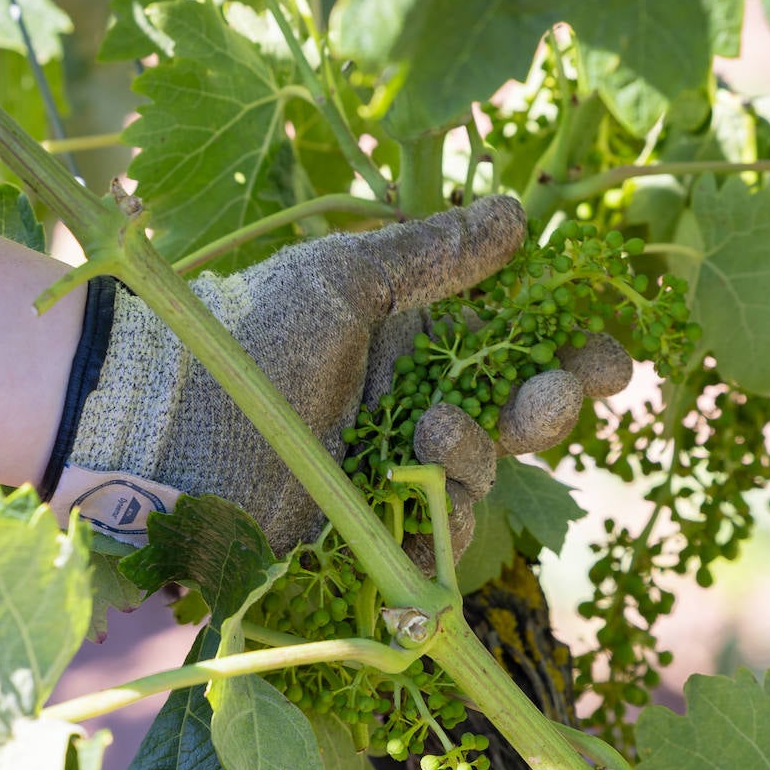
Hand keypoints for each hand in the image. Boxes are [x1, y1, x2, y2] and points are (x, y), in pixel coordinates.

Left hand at [54, 196, 629, 560]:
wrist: (161, 424)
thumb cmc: (250, 338)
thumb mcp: (341, 280)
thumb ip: (430, 256)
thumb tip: (515, 216)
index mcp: (414, 345)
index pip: (516, 352)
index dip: (570, 358)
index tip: (608, 360)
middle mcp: (410, 410)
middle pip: (514, 424)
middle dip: (546, 409)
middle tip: (548, 396)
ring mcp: (386, 478)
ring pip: (477, 483)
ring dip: (474, 456)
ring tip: (434, 429)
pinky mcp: (359, 539)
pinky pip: (427, 553)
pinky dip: (434, 538)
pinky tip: (419, 517)